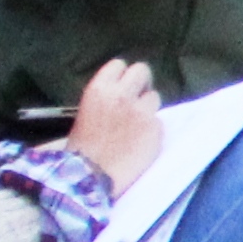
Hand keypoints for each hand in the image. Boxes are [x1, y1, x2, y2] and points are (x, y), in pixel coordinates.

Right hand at [65, 58, 163, 191]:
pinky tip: (141, 142)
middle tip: (137, 98)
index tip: (122, 87)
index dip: (122, 76)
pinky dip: (152, 130)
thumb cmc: (83, 147)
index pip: (120, 65)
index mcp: (99, 89)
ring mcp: (142, 111)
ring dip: (148, 108)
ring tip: (136, 126)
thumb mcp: (87, 111)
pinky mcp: (156, 128)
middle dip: (141, 83)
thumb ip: (106, 98)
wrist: (91, 175)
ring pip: (154, 97)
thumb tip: (124, 92)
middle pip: (143, 70)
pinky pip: (159, 121)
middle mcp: (122, 94)